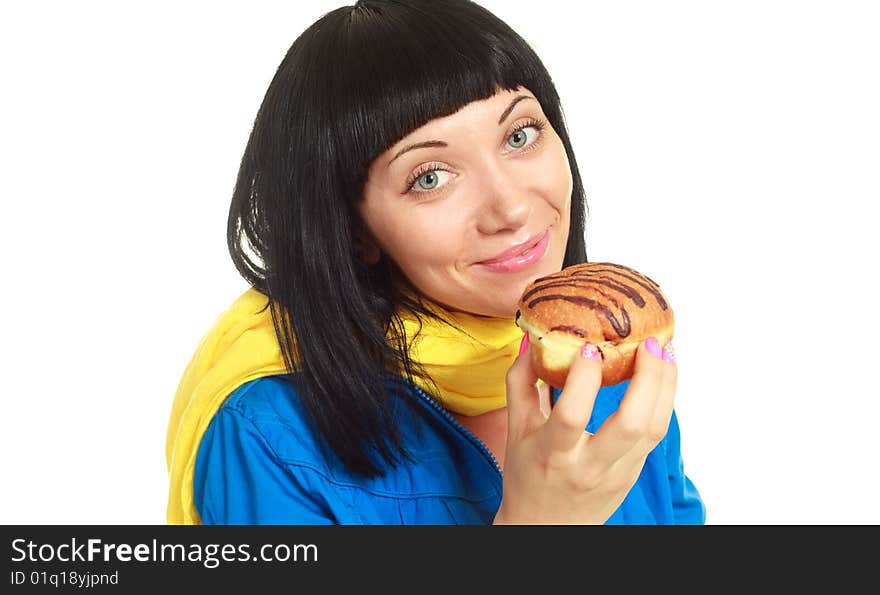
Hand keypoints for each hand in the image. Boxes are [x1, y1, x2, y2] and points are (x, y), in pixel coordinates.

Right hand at [494, 335, 676, 524]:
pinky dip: (663, 399)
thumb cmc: (527, 476)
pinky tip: (662, 374)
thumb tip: (530, 339)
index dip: (583, 379)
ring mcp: (618, 472)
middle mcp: (590, 466)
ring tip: (665, 350)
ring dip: (666, 385)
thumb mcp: (515, 431)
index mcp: (553, 454)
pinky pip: (657, 433)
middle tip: (649, 342)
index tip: (589, 348)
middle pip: (632, 423)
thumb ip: (520, 384)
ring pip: (655, 428)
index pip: (572, 416)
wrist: (545, 528)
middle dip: (648, 377)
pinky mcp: (635, 473)